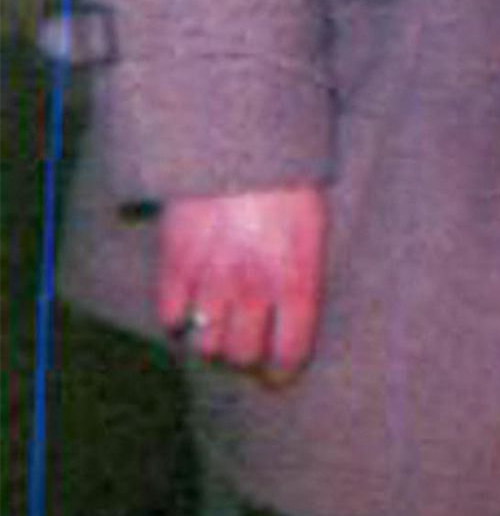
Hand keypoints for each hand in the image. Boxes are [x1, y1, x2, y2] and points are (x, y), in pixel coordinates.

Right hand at [156, 184, 327, 383]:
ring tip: (218, 324)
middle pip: (242, 355)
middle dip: (245, 357)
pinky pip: (169, 316)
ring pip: (205, 344)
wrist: (241, 141)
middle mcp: (254, 288)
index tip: (277, 374)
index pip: (290, 351)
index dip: (283, 370)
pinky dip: (176, 317)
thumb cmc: (290, 180)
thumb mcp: (314, 227)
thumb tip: (296, 315)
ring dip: (211, 340)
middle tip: (246, 345)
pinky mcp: (175, 264)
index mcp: (298, 279)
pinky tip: (188, 304)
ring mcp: (212, 279)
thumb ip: (305, 274)